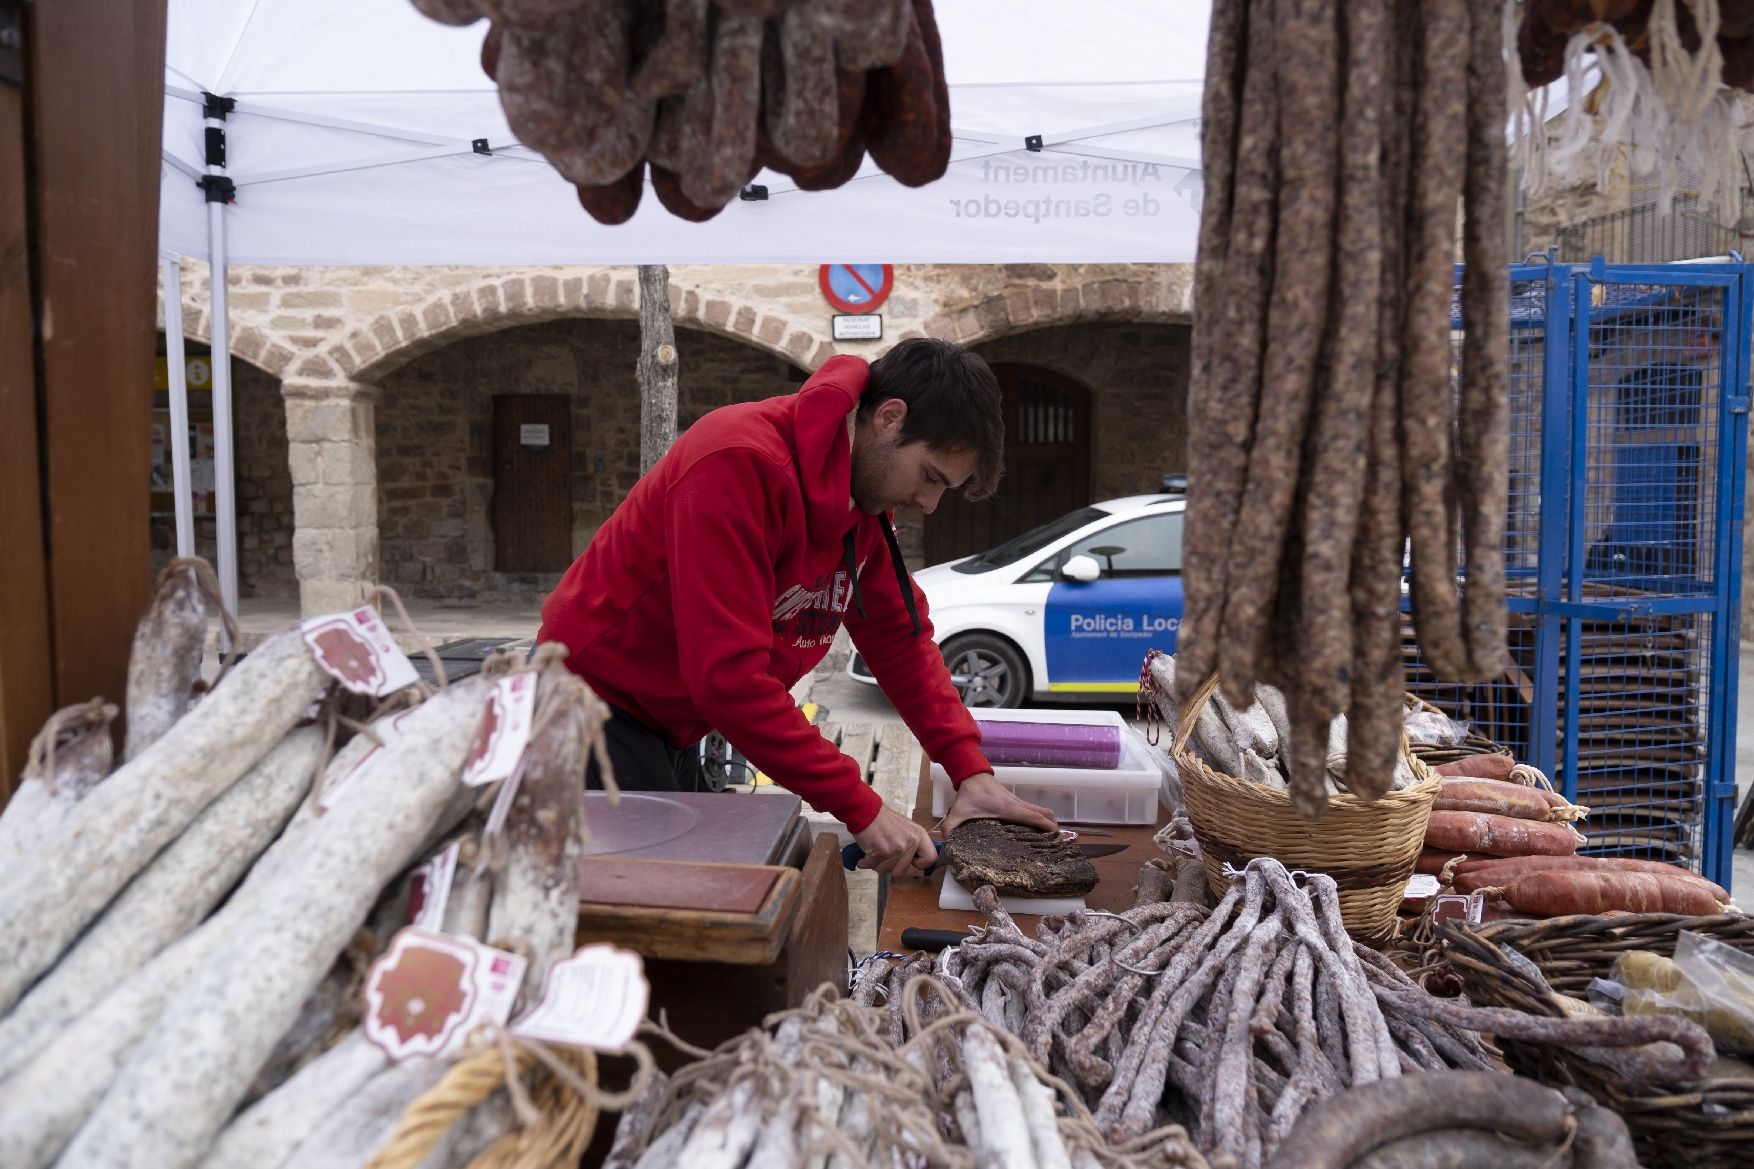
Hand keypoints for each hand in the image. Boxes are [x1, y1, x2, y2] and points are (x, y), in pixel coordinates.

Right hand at [851, 806, 938, 876]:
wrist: (866, 810)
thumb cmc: (884, 819)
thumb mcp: (906, 828)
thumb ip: (912, 844)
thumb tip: (912, 863)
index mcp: (919, 835)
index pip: (931, 858)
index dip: (920, 864)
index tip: (910, 862)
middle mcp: (910, 843)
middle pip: (901, 870)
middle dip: (890, 866)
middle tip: (884, 856)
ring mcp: (895, 848)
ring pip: (885, 870)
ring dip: (876, 864)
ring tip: (874, 851)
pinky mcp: (880, 852)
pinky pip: (871, 866)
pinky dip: (865, 862)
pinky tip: (865, 853)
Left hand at [938, 773, 1056, 836]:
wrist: (971, 773)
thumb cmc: (969, 793)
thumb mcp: (957, 812)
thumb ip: (950, 828)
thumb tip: (946, 843)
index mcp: (1008, 809)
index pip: (1034, 817)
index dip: (1047, 827)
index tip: (1056, 838)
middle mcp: (1017, 804)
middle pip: (1044, 813)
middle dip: (1052, 826)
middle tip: (1055, 842)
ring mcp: (1018, 801)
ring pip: (1040, 810)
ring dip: (1046, 822)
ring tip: (1047, 839)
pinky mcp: (1015, 801)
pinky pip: (1032, 809)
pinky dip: (1039, 818)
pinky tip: (1033, 830)